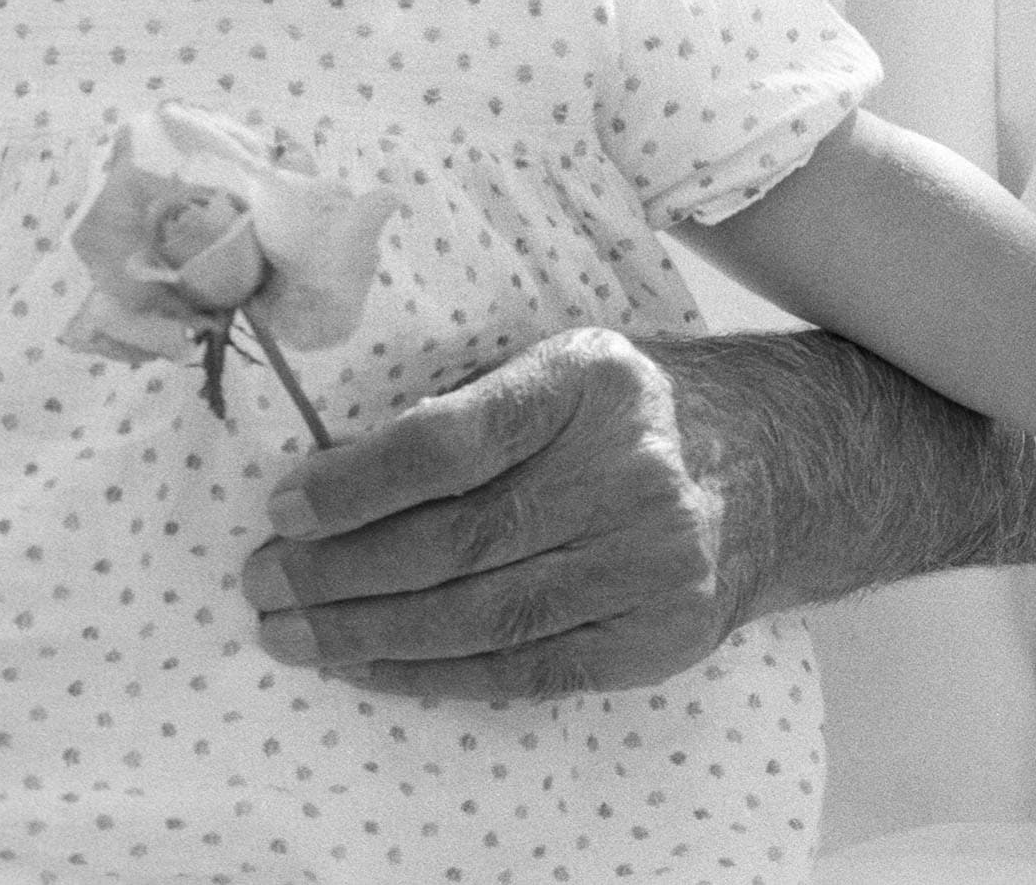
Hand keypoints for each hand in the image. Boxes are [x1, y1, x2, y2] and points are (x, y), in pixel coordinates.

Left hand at [239, 327, 733, 698]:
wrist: (772, 464)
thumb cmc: (631, 405)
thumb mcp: (564, 363)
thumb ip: (474, 405)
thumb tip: (335, 468)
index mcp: (588, 379)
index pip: (452, 441)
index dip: (357, 481)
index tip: (284, 502)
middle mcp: (625, 472)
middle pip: (457, 541)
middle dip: (341, 569)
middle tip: (263, 579)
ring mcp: (648, 563)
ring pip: (480, 617)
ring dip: (368, 632)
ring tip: (292, 631)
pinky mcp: (653, 637)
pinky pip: (522, 669)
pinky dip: (432, 673)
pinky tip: (367, 665)